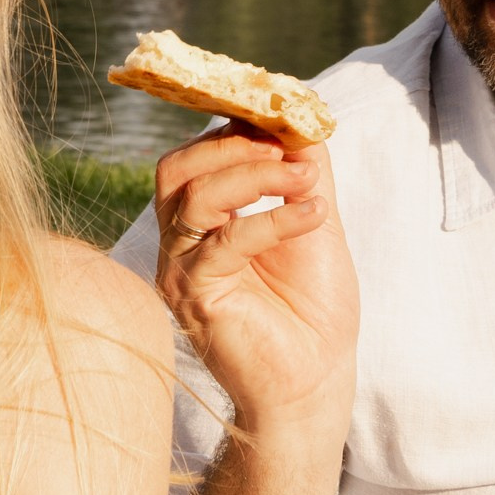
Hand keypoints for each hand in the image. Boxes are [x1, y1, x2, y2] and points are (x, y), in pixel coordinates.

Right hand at [153, 127, 357, 444]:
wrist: (316, 381)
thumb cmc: (312, 308)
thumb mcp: (314, 222)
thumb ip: (304, 170)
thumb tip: (300, 113)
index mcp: (203, 222)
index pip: (195, 156)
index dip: (233, 127)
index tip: (281, 114)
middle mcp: (181, 243)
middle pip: (178, 168)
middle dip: (235, 146)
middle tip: (289, 151)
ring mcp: (181, 270)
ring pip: (194, 196)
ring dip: (256, 175)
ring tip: (308, 182)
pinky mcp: (193, 297)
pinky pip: (224, 242)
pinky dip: (272, 220)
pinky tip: (312, 216)